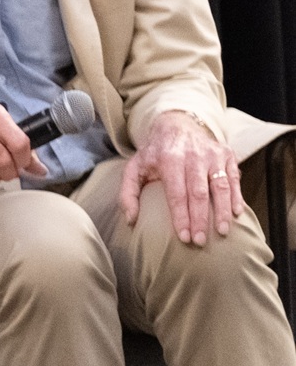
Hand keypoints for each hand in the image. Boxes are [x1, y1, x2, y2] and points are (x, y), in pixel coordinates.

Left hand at [119, 110, 239, 243]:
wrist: (177, 124)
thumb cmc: (155, 153)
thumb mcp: (134, 167)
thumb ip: (128, 193)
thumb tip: (130, 219)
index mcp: (168, 159)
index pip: (177, 193)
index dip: (181, 216)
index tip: (184, 237)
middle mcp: (192, 155)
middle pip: (198, 192)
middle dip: (200, 219)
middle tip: (200, 241)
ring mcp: (212, 154)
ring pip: (220, 186)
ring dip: (222, 210)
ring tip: (222, 231)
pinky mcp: (227, 154)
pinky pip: (234, 178)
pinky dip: (237, 196)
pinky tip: (236, 213)